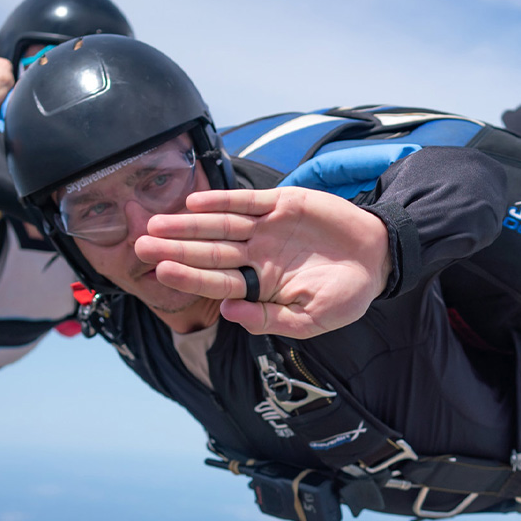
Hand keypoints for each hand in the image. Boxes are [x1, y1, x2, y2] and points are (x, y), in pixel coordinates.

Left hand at [135, 187, 391, 338]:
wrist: (379, 257)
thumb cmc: (345, 294)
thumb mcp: (312, 319)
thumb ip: (270, 319)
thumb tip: (228, 313)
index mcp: (261, 285)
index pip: (217, 281)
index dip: (189, 276)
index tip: (161, 271)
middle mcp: (257, 255)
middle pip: (209, 251)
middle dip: (176, 247)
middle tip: (141, 243)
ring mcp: (267, 228)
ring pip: (220, 225)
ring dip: (189, 223)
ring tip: (158, 222)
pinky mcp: (282, 203)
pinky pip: (246, 201)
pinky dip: (222, 201)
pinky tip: (195, 202)